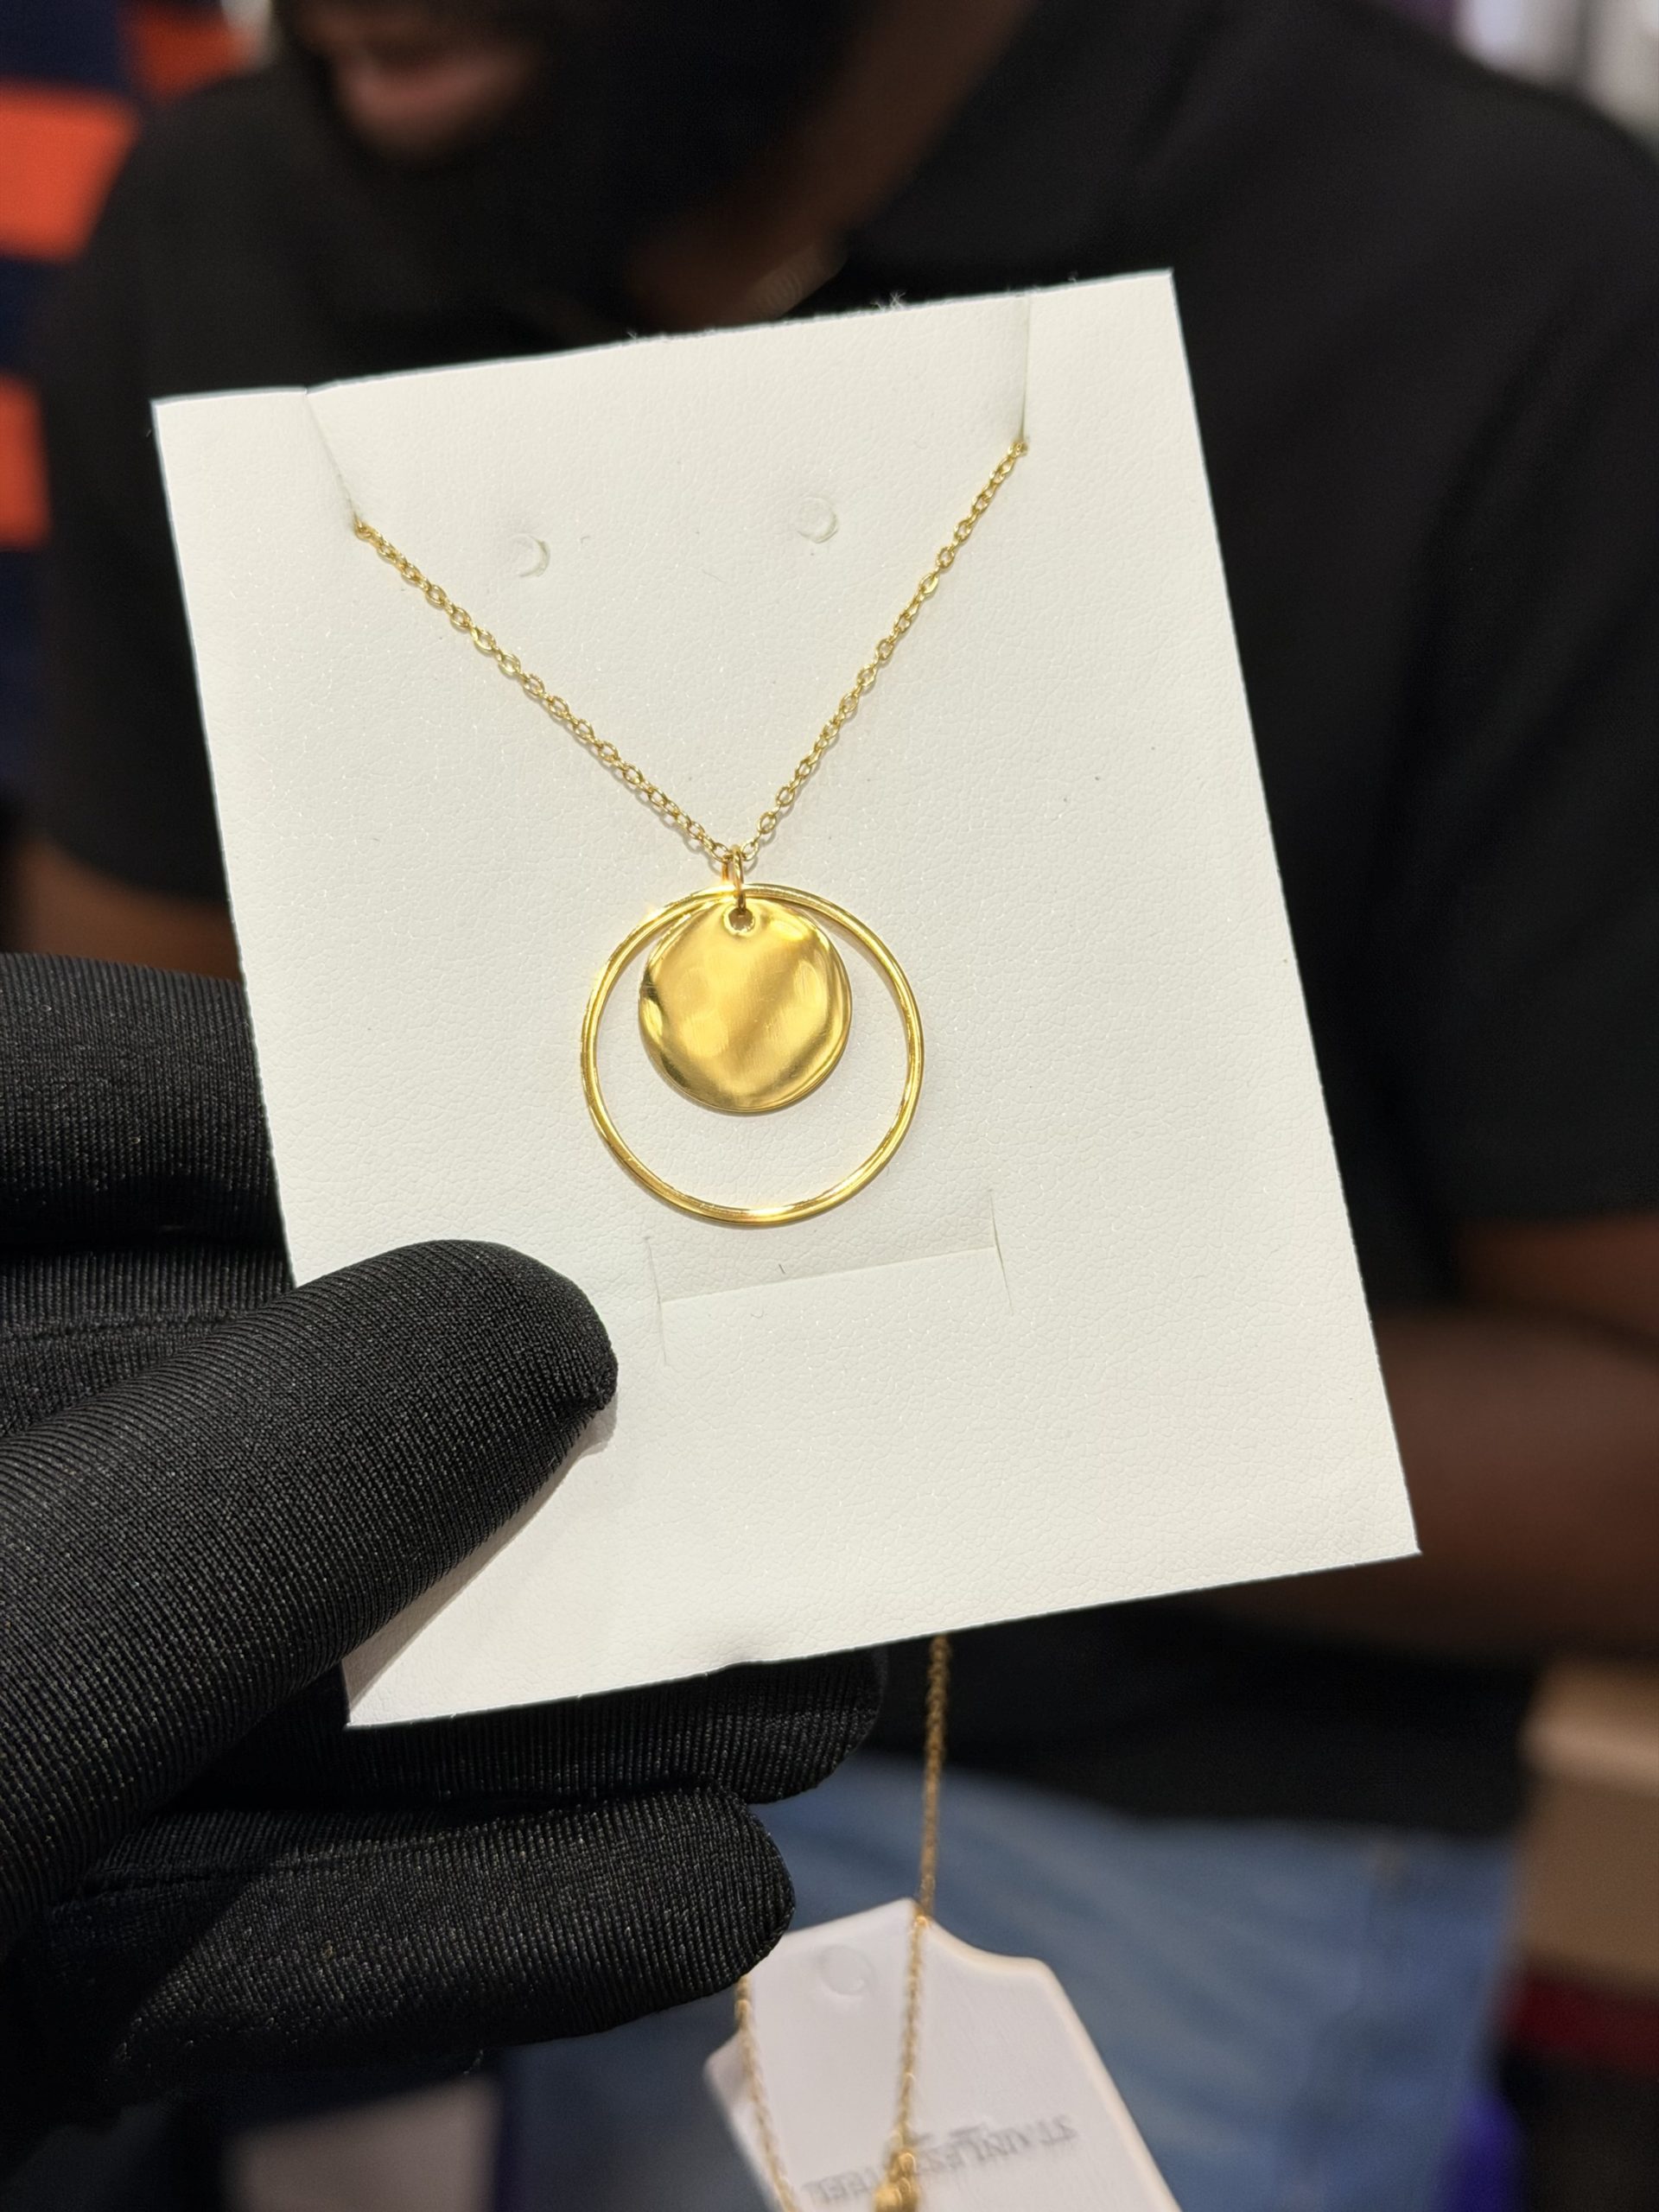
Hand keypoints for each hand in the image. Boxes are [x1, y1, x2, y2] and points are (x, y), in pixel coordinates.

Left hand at [0, 956, 878, 2165]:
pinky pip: (200, 1920)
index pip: (55, 1112)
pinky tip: (670, 1908)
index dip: (320, 1121)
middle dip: (511, 1506)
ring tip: (789, 1728)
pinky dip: (427, 1933)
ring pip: (238, 1704)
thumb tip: (534, 1326)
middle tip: (762, 1497)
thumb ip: (238, 1493)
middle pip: (213, 1438)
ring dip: (528, 1744)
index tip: (561, 1166)